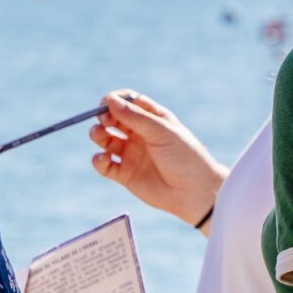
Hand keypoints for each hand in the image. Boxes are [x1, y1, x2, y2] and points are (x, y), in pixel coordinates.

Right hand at [90, 91, 225, 224]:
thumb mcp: (161, 132)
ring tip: (100, 136)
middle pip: (112, 119)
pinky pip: (104, 164)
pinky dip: (98, 160)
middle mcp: (139, 134)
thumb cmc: (184, 157)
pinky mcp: (125, 174)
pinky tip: (103, 159)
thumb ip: (135, 117)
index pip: (127, 102)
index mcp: (151, 119)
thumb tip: (110, 100)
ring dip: (97, 135)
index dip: (114, 100)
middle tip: (104, 122)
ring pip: (105, 139)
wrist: (194, 192)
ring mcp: (131, 153)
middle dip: (103, 117)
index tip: (106, 104)